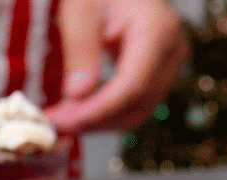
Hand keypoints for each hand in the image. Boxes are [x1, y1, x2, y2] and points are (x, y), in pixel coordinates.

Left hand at [43, 0, 187, 133]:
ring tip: (61, 116)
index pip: (131, 86)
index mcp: (157, 29)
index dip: (97, 110)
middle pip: (136, 104)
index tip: (64, 121)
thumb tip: (77, 95)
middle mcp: (172, 49)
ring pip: (136, 111)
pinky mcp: (159, 72)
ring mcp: (170, 63)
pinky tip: (77, 110)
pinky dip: (105, 112)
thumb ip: (80, 48)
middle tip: (54, 121)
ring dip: (98, 121)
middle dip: (94, 120)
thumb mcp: (80, 7)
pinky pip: (134, 103)